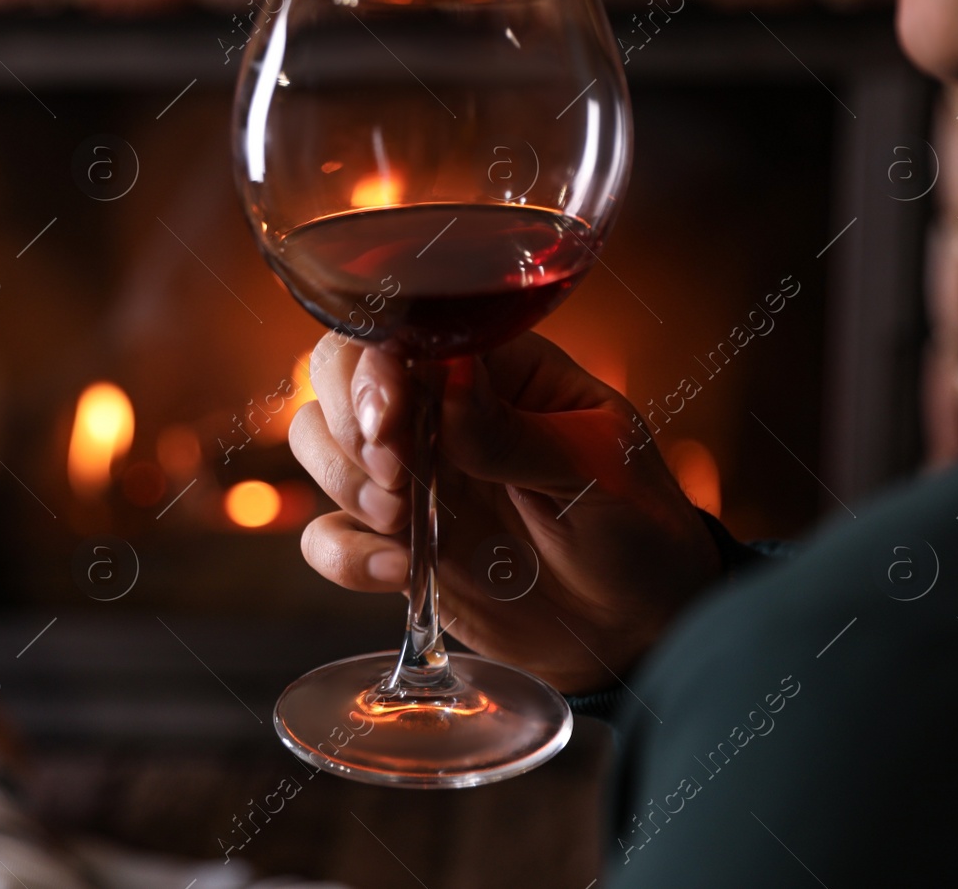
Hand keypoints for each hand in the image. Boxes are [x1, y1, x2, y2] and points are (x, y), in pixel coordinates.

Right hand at [288, 330, 722, 693]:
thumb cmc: (635, 523)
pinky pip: (328, 536)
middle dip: (347, 421)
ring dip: (340, 480)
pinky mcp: (395, 542)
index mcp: (493, 370)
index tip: (390, 420)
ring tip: (401, 519)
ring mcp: (411, 477)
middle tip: (391, 472)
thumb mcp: (598, 468)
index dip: (377, 368)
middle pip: (338, 373)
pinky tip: (399, 572)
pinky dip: (344, 555)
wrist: (639, 622)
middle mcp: (437, 412)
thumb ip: (518, 432)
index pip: (405, 335)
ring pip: (318, 444)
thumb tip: (453, 380)